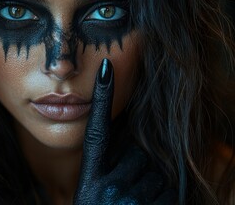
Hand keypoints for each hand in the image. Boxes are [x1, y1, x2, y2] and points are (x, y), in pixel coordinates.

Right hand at [73, 59, 176, 204]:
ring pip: (158, 171)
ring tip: (135, 204)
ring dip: (153, 183)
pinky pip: (170, 190)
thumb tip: (128, 146)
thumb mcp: (92, 194)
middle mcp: (108, 185)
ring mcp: (131, 200)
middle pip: (139, 153)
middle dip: (139, 165)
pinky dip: (165, 197)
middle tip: (125, 190)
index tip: (107, 68)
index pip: (97, 130)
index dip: (102, 98)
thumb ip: (106, 167)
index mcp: (90, 177)